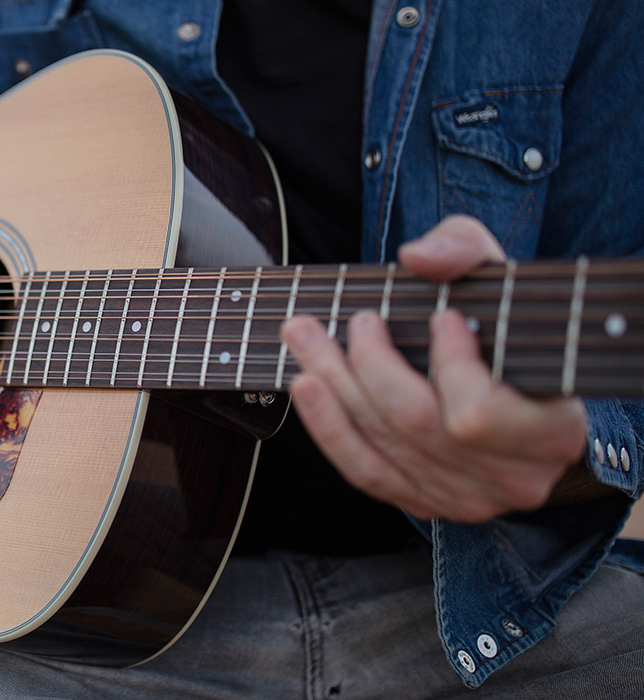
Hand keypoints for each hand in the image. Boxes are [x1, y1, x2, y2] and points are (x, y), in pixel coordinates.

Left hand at [282, 215, 589, 521]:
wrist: (518, 395)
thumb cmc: (509, 328)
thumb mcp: (501, 277)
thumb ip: (467, 252)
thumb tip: (417, 257)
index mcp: (552, 434)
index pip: (478, 412)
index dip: (450, 365)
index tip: (442, 318)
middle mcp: (512, 480)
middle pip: (415, 423)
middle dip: (367, 363)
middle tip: (345, 318)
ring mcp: (466, 499)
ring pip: (384, 444)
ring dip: (335, 384)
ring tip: (304, 337)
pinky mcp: (425, 503)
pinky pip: (365, 472)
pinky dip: (328, 427)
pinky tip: (305, 386)